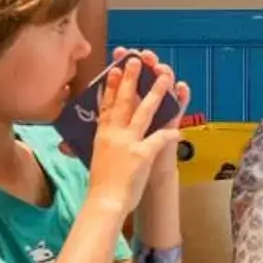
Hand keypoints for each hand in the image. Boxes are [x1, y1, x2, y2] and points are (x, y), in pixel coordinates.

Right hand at [88, 55, 188, 213]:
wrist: (104, 202)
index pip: (108, 105)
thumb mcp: (94, 158)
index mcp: (103, 134)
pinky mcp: (141, 155)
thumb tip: (82, 139)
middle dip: (132, 79)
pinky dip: (169, 135)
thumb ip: (98, 144)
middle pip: (124, 101)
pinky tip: (180, 130)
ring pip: (144, 112)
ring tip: (164, 76)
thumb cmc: (100, 184)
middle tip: (136, 60)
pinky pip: (158, 140)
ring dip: (156, 93)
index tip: (115, 69)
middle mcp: (114, 134)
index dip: (112, 86)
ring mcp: (128, 143)